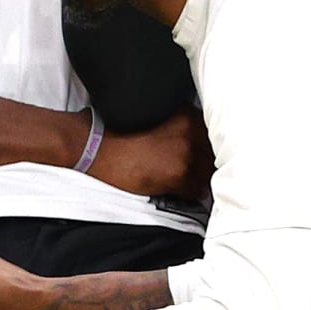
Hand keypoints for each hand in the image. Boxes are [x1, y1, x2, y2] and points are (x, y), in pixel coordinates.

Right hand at [88, 106, 212, 199]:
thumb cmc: (120, 134)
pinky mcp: (178, 174)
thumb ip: (180, 126)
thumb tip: (198, 142)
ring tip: (184, 181)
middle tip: (191, 171)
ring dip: (198, 179)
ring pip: (207, 174)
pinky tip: (177, 190)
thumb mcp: (155, 119)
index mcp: (186, 115)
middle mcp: (191, 131)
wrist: (97, 147)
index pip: (213, 135)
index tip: (201, 155)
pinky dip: (188, 194)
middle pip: (213, 155)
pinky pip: (195, 191)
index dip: (206, 148)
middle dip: (204, 164)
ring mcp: (186, 153)